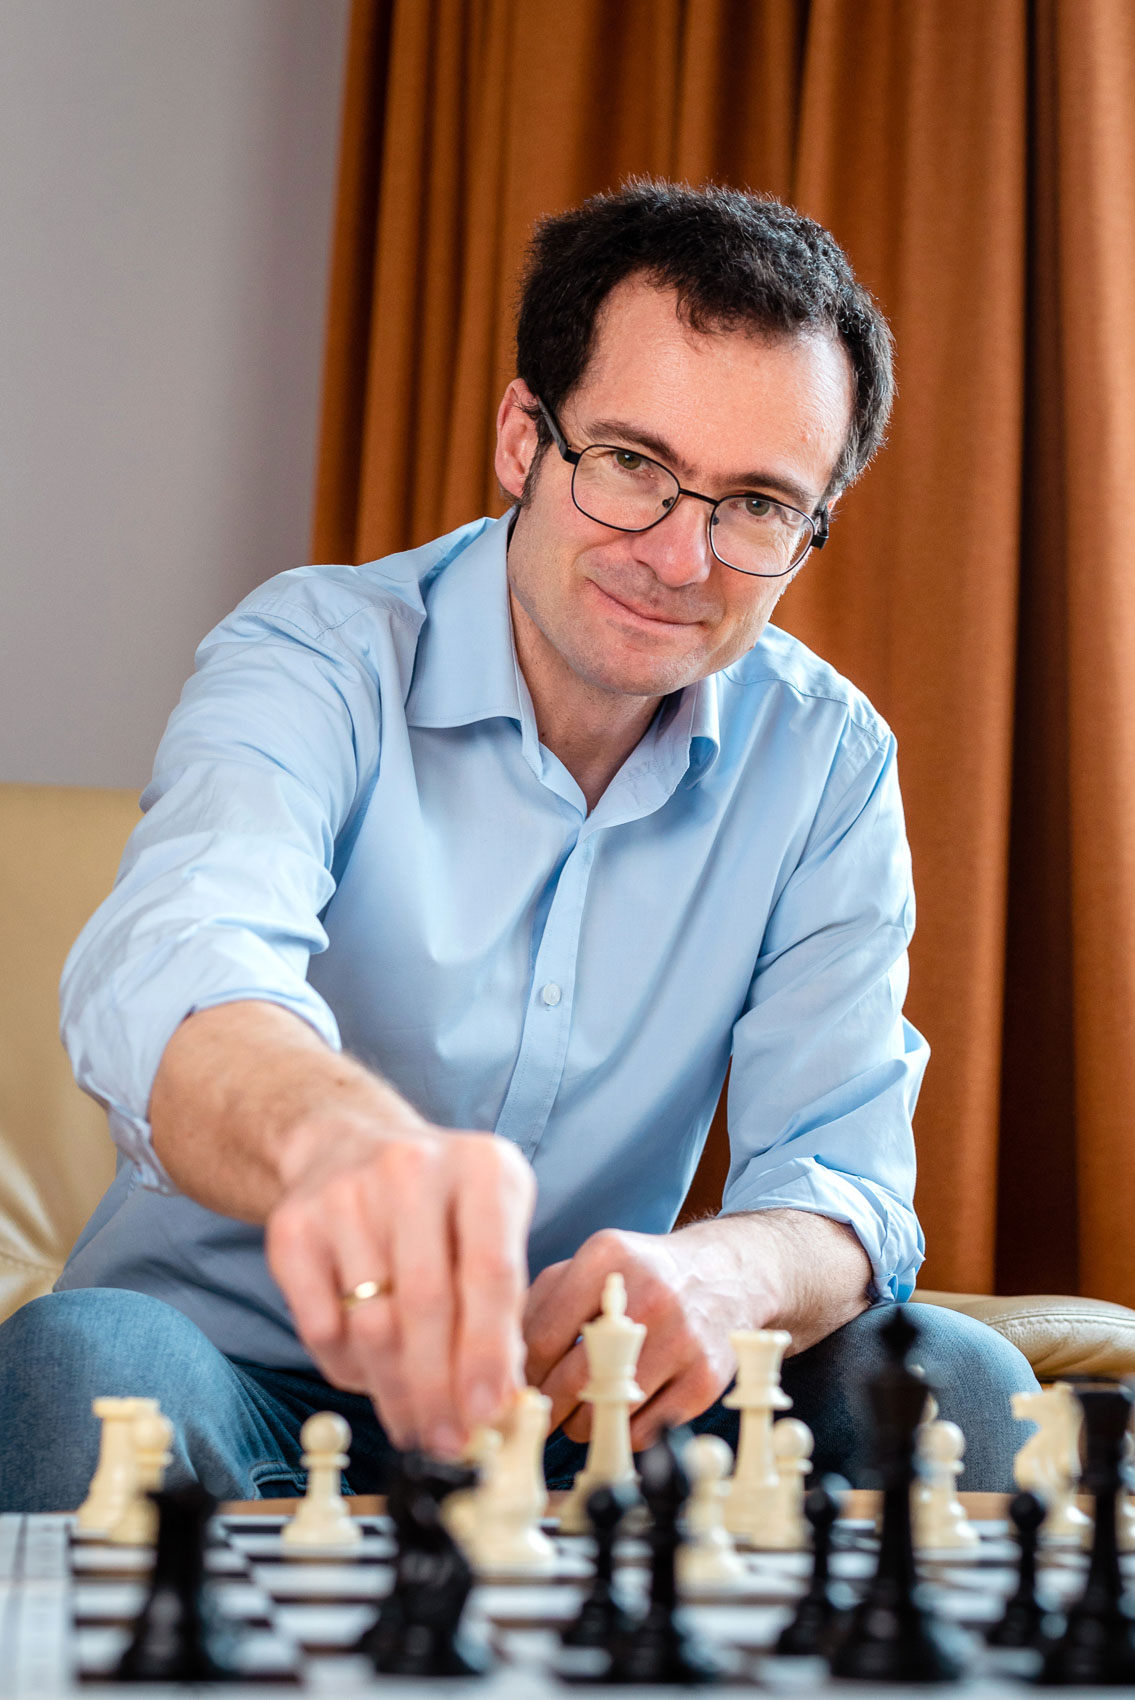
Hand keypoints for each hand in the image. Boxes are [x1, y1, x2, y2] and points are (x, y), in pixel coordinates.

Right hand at [265, 1110, 535, 1455]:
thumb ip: (503, 1306)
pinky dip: (348, 1369)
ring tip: (415, 1425)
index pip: (490, 1271)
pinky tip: (371, 1381)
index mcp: (483, 1166)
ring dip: (395, 1392)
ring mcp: (346, 1193)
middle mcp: (413, 1168)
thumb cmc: (440, 1204)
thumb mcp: (491, 1228)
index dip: (489, 1351)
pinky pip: (321, 1326)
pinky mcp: (294, 1225)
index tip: (488, 1412)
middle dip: (439, 1388)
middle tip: (448, 1441)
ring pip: (372, 1323)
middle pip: (426, 1303)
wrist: (347, 1146)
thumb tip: (498, 1403)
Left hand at [522, 1224, 777, 1449]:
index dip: (520, 1373)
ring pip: (606, 1413)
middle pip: (571, 1379)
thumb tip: (497, 1364)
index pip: (541, 1336)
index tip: (513, 1389)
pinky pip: (644, 1431)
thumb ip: (539, 1302)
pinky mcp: (706, 1378)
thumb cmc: (641, 1276)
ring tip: (578, 1412)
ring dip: (580, 1426)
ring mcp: (682, 1338)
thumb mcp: (591, 1264)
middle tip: (537, 1416)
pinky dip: (622, 1433)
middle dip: (546, 1407)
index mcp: (607, 1258)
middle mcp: (648, 1294)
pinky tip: (620, 1412)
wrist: (726, 1275)